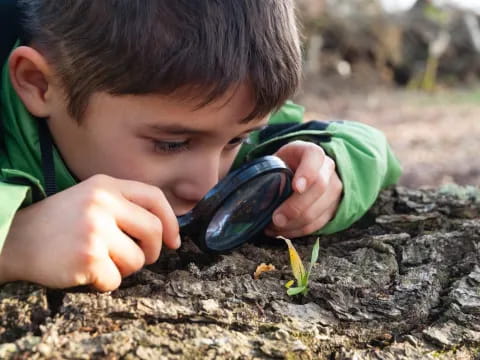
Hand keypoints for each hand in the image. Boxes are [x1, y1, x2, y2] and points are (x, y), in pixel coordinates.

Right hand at [0, 175, 179, 290]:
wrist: (14, 238)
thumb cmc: (59, 223)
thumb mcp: (91, 198)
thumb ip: (124, 206)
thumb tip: (165, 231)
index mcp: (106, 186)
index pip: (154, 198)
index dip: (171, 221)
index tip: (174, 241)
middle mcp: (102, 204)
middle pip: (153, 231)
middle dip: (153, 250)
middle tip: (141, 258)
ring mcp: (95, 230)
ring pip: (137, 260)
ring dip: (125, 269)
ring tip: (102, 262)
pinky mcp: (87, 257)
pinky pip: (116, 280)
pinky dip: (105, 282)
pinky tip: (85, 271)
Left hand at [265, 140, 342, 237]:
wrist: (298, 172)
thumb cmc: (282, 166)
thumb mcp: (273, 161)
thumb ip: (266, 173)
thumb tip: (251, 194)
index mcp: (310, 152)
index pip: (314, 156)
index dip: (308, 172)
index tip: (296, 188)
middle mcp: (327, 168)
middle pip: (319, 187)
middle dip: (296, 207)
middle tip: (276, 219)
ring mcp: (333, 189)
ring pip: (319, 210)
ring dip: (294, 223)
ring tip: (273, 228)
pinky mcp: (332, 208)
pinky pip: (317, 224)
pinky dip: (297, 231)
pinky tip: (282, 231)